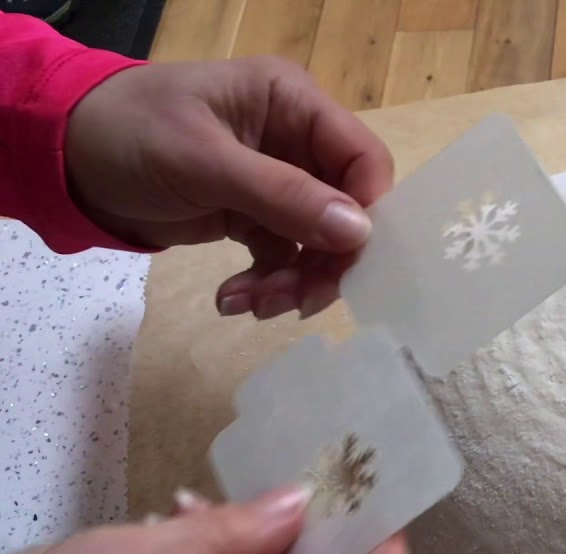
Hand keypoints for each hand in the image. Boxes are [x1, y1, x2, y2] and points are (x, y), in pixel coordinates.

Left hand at [64, 56, 394, 319]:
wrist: (64, 159)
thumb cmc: (130, 135)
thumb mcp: (205, 161)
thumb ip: (283, 195)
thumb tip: (359, 232)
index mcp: (293, 104)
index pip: (363, 158)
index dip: (368, 210)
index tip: (350, 259)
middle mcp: (295, 141)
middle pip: (346, 209)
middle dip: (326, 259)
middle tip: (297, 301)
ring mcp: (277, 181)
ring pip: (318, 242)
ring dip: (294, 280)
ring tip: (252, 304)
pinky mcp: (254, 216)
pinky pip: (283, 257)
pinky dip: (266, 284)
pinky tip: (232, 299)